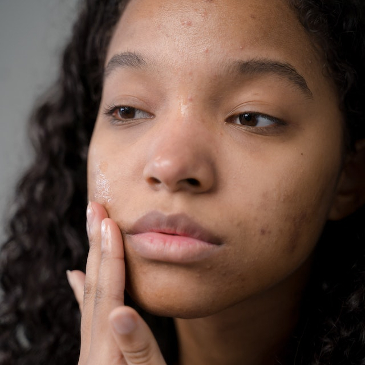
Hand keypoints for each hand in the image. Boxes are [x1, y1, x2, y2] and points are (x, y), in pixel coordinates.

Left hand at [66, 202, 166, 364]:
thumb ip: (136, 350)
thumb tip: (119, 313)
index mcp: (109, 350)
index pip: (109, 292)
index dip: (110, 257)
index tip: (108, 223)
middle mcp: (95, 346)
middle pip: (95, 286)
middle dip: (96, 245)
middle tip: (95, 210)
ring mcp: (94, 348)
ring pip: (92, 294)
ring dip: (93, 259)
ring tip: (92, 232)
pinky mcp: (100, 351)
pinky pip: (90, 311)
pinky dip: (86, 289)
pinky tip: (79, 276)